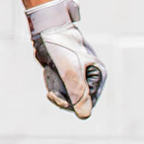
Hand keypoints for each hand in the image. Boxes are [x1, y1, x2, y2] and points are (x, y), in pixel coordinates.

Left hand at [27, 0, 105, 118]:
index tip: (56, 98)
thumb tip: (84, 115)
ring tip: (50, 75)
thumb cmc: (61, 46)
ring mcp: (78, 74)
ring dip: (55, 88)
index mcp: (98, 76)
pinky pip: (59, 86)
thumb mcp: (69, 71)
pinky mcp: (66, 72)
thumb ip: (77, 93)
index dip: (71, 105)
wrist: (46, 28)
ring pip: (66, 94)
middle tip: (50, 93)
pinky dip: (51, 82)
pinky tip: (48, 70)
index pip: (87, 104)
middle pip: (77, 101)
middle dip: (61, 97)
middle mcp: (90, 77)